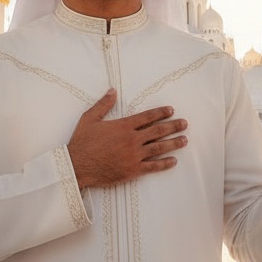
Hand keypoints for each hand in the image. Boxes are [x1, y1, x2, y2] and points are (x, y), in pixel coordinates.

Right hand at [67, 89, 187, 188]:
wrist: (77, 166)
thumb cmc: (82, 142)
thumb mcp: (90, 118)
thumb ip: (103, 104)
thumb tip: (112, 90)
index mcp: (123, 126)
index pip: (147, 117)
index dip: (161, 113)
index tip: (171, 110)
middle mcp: (131, 139)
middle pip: (158, 131)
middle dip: (173, 126)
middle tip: (185, 123)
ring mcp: (133, 155)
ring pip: (159, 147)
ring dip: (173, 143)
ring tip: (184, 140)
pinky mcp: (132, 170)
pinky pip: (153, 166)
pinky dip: (164, 163)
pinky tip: (173, 161)